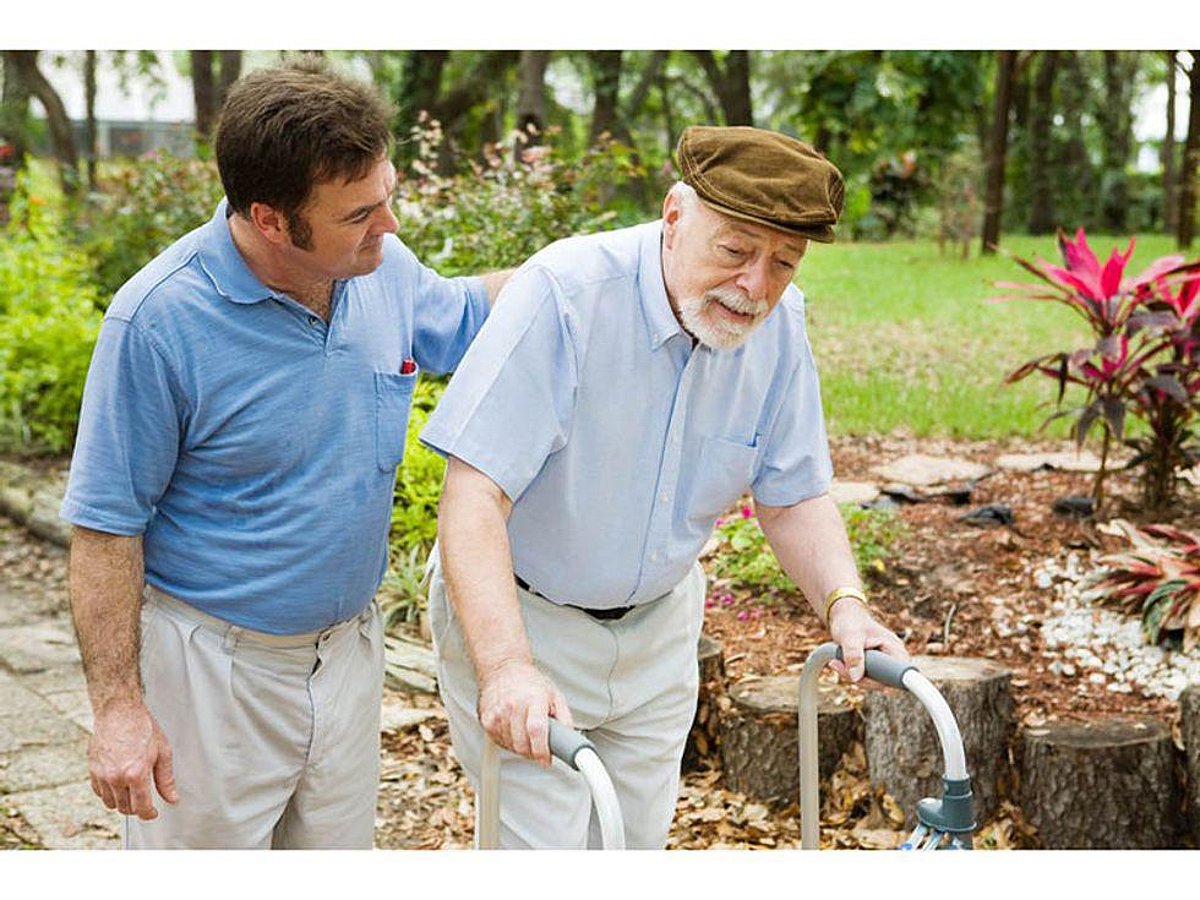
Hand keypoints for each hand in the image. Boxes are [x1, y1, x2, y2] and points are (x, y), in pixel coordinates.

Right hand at [87, 698, 176, 819]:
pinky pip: (99, 792)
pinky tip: (119, 784)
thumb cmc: (142, 727)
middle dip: (137, 808)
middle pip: (125, 808)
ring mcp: (102, 775)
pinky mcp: (92, 771)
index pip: (141, 807)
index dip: (149, 814)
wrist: (119, 712)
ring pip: (111, 803)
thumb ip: (166, 779)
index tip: (153, 813)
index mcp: (136, 773)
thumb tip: (172, 798)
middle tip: (145, 800)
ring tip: (132, 791)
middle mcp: (116, 777)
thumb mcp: (163, 752)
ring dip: (122, 802)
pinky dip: (109, 793)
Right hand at [477, 658, 572, 766]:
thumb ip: (564, 718)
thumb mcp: (554, 694)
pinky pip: (499, 742)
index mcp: (533, 699)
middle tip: (539, 746)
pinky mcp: (486, 720)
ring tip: (525, 731)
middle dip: (533, 752)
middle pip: (522, 744)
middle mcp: (513, 705)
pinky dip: (508, 742)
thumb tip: (570, 740)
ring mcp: (497, 713)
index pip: (536, 730)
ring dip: (521, 747)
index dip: (542, 750)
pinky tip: (513, 729)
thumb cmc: (530, 681)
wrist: (503, 669)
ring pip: (511, 746)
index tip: (546, 759)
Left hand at [826, 598, 908, 686]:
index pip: (899, 675)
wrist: (844, 616)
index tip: (864, 679)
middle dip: (861, 678)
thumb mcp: (849, 636)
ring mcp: (885, 662)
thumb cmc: (849, 621)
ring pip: (873, 682)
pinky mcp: (875, 666)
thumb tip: (855, 677)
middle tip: (839, 666)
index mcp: (894, 648)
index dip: (885, 681)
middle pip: (884, 683)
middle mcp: (894, 657)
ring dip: (853, 676)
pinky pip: (867, 678)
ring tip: (837, 661)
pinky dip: (852, 673)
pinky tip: (841, 663)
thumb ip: (853, 655)